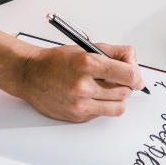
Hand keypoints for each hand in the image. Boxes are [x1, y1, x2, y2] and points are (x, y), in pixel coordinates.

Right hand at [13, 42, 143, 121]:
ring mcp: (79, 104)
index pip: (128, 74)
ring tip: (107, 89)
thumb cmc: (57, 60)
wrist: (29, 75)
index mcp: (87, 63)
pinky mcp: (77, 117)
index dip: (136, 74)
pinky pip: (102, 114)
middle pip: (125, 91)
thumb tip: (135, 66)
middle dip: (126, 85)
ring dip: (117, 98)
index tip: (135, 74)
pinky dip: (102, 105)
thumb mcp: (87, 48)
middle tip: (118, 78)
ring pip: (118, 107)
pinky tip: (92, 95)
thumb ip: (115, 54)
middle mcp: (83, 85)